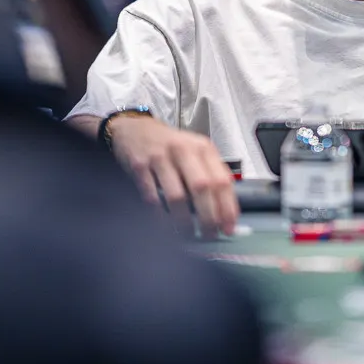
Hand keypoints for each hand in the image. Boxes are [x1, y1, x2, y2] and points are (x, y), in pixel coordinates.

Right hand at [108, 115, 238, 236]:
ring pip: (177, 196)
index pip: (222, 180)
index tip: (228, 228)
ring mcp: (160, 157)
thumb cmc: (170, 145)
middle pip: (202, 188)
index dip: (227, 208)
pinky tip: (166, 224)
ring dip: (184, 221)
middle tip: (209, 235)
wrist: (134, 129)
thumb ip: (211, 175)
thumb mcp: (195, 151)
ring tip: (188, 233)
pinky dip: (160, 215)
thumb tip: (225, 212)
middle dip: (208, 218)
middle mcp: (183, 150)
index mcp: (203, 148)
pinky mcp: (140, 166)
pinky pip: (152, 198)